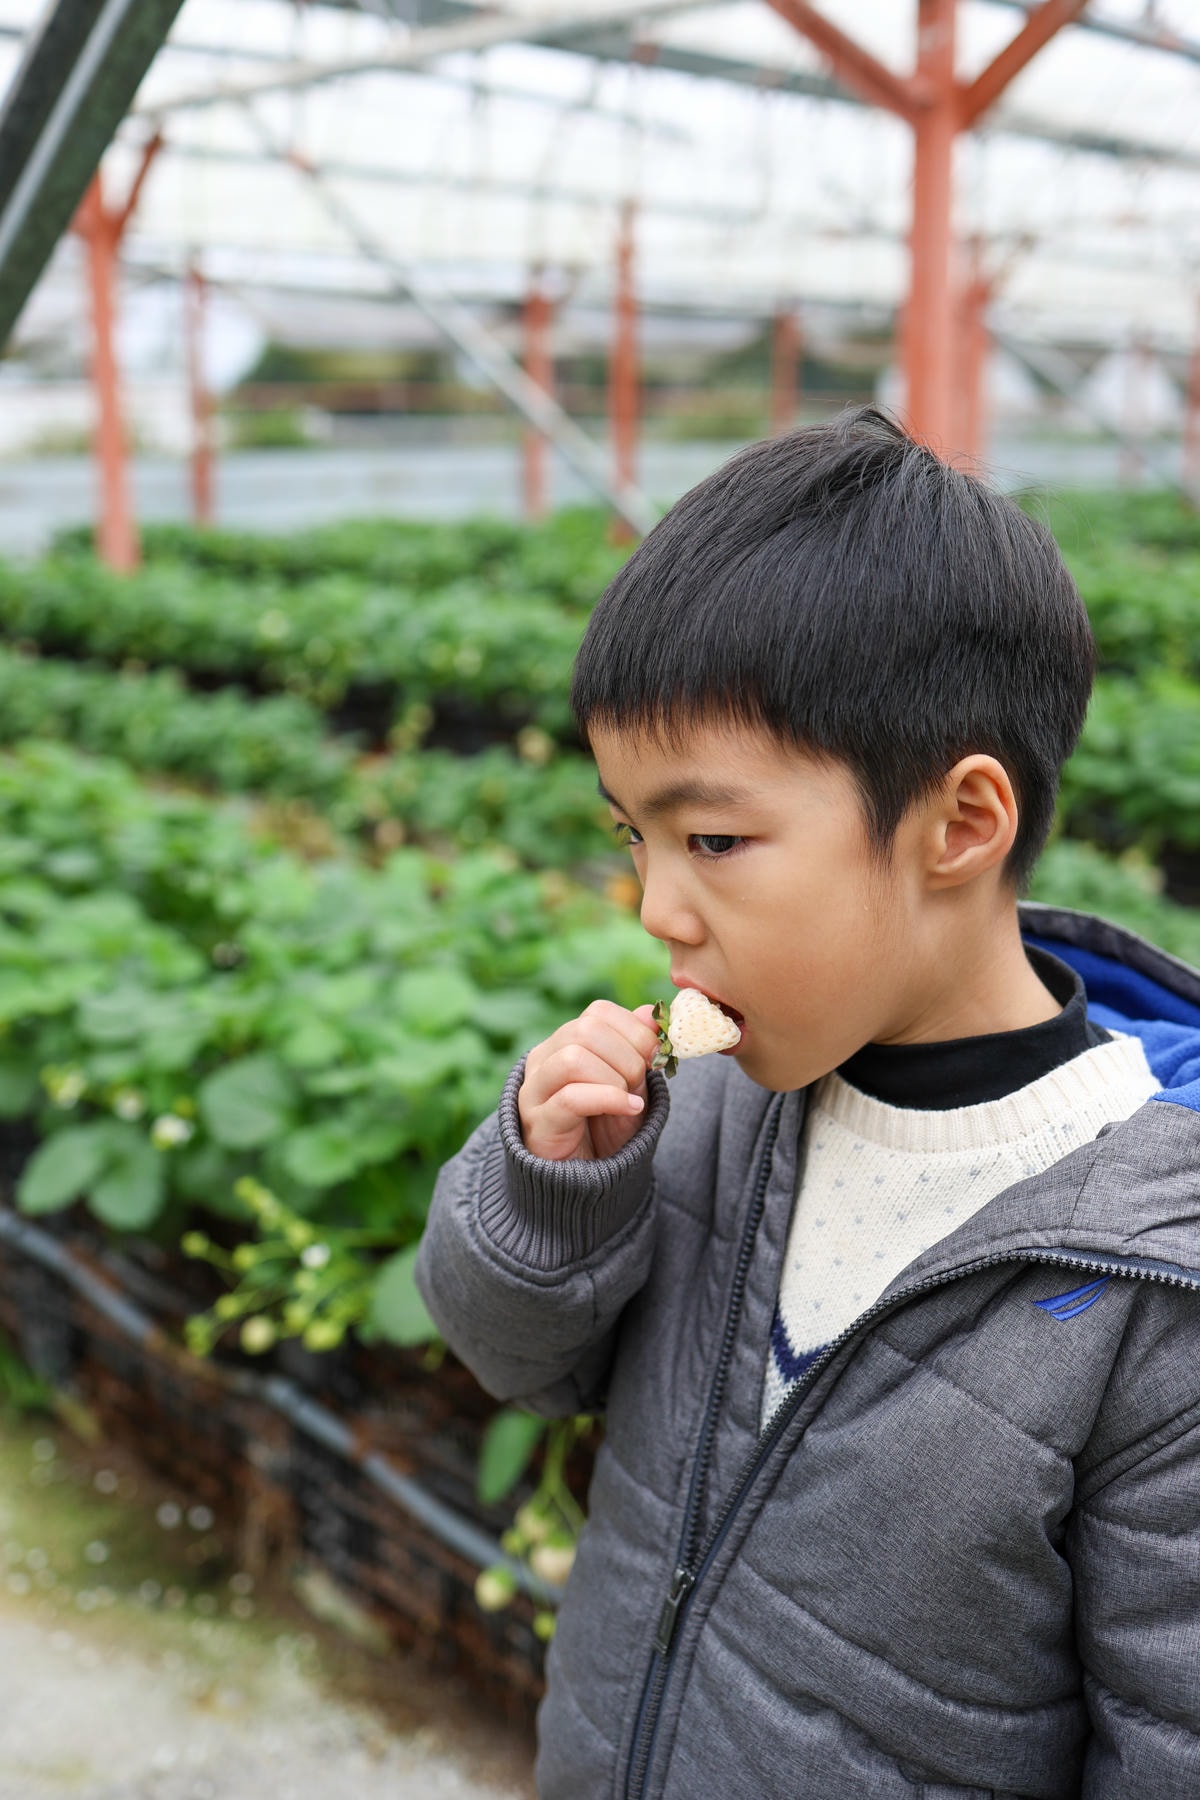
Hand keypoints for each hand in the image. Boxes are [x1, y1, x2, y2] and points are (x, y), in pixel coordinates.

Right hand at [518, 1000, 659, 1161]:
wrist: (586, 1177)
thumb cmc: (606, 1125)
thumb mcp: (630, 1082)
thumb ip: (638, 1045)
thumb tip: (652, 1012)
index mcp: (564, 1042)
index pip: (598, 1012)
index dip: (635, 1030)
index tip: (655, 1056)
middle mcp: (543, 1059)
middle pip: (585, 1030)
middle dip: (628, 1055)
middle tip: (642, 1081)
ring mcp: (535, 1090)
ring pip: (574, 1058)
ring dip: (615, 1078)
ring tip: (629, 1099)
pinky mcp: (538, 1122)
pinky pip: (571, 1097)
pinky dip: (609, 1099)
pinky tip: (629, 1109)